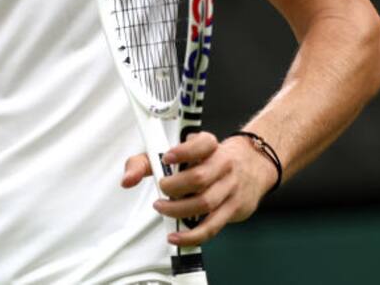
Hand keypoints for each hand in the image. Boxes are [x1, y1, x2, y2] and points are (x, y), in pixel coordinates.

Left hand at [120, 131, 277, 246]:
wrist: (252, 165)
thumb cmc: (208, 160)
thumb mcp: (182, 152)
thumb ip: (149, 162)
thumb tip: (127, 180)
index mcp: (210, 145)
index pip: (202, 144)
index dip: (183, 152)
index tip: (166, 158)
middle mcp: (224, 165)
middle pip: (199, 178)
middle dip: (174, 187)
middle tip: (161, 190)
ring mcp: (231, 188)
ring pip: (205, 203)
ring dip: (179, 210)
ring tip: (162, 208)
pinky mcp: (233, 210)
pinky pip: (212, 226)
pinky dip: (192, 235)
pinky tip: (176, 236)